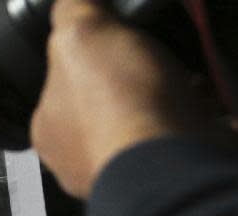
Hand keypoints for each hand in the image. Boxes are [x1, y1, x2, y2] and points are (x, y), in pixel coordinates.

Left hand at [30, 0, 212, 197]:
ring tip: (176, 77)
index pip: (60, 83)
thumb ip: (70, 11)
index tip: (111, 40)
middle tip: (146, 58)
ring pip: (141, 118)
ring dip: (162, 92)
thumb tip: (68, 1)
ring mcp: (119, 168)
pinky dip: (189, 110)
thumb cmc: (115, 109)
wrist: (164, 158)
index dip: (88, 54)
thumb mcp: (78, 34)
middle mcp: (78, 157)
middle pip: (104, 101)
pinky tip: (194, 97)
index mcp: (48, 129)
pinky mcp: (159, 170)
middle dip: (128, 76)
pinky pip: (175, 131)